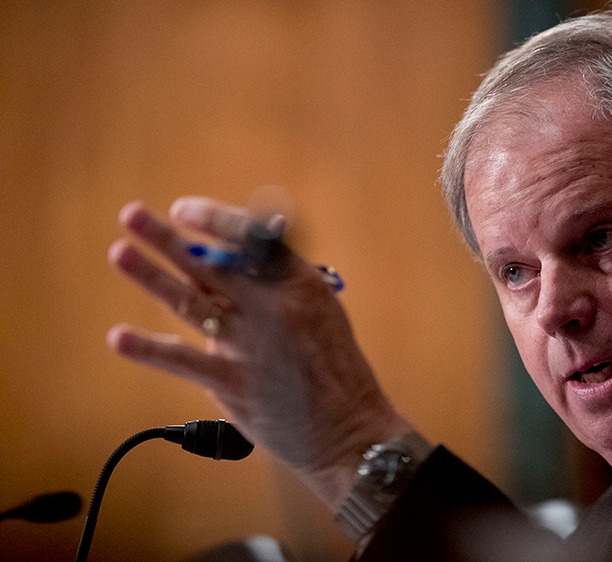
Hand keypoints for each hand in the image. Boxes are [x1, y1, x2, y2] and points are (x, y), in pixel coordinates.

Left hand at [107, 197, 412, 512]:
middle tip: (133, 216)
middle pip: (212, 264)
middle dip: (168, 238)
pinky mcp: (234, 384)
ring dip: (151, 275)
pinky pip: (184, 360)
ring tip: (120, 252)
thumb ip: (278, 288)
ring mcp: (251, 345)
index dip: (215, 219)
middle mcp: (274, 308)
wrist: (350, 430)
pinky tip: (119, 337)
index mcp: (302, 285)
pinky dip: (149, 348)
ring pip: (191, 302)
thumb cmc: (337, 371)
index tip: (185, 210)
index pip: (253, 237)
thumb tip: (225, 265)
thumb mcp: (323, 313)